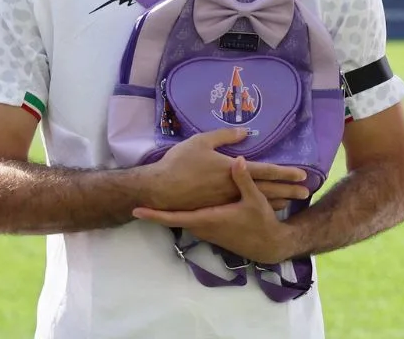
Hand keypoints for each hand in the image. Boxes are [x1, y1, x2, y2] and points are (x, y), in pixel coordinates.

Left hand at [134, 156, 295, 265]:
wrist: (267, 245)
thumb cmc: (260, 222)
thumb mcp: (254, 200)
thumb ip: (243, 180)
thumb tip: (237, 159)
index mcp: (208, 219)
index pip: (174, 218)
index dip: (155, 214)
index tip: (136, 210)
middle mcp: (202, 227)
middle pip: (174, 218)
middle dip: (159, 209)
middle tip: (142, 199)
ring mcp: (205, 232)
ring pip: (182, 219)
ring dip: (171, 211)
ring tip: (157, 198)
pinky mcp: (210, 232)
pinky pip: (191, 221)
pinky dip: (183, 213)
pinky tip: (184, 203)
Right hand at [143, 128, 309, 211]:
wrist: (158, 190)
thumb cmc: (179, 163)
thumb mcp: (201, 141)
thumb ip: (225, 136)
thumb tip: (246, 132)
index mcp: (232, 169)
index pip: (265, 171)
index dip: (285, 172)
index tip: (302, 174)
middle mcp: (233, 187)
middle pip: (267, 189)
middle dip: (288, 189)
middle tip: (306, 191)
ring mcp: (226, 200)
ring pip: (257, 201)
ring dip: (277, 200)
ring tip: (293, 200)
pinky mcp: (217, 208)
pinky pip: (244, 208)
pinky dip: (258, 207)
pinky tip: (267, 208)